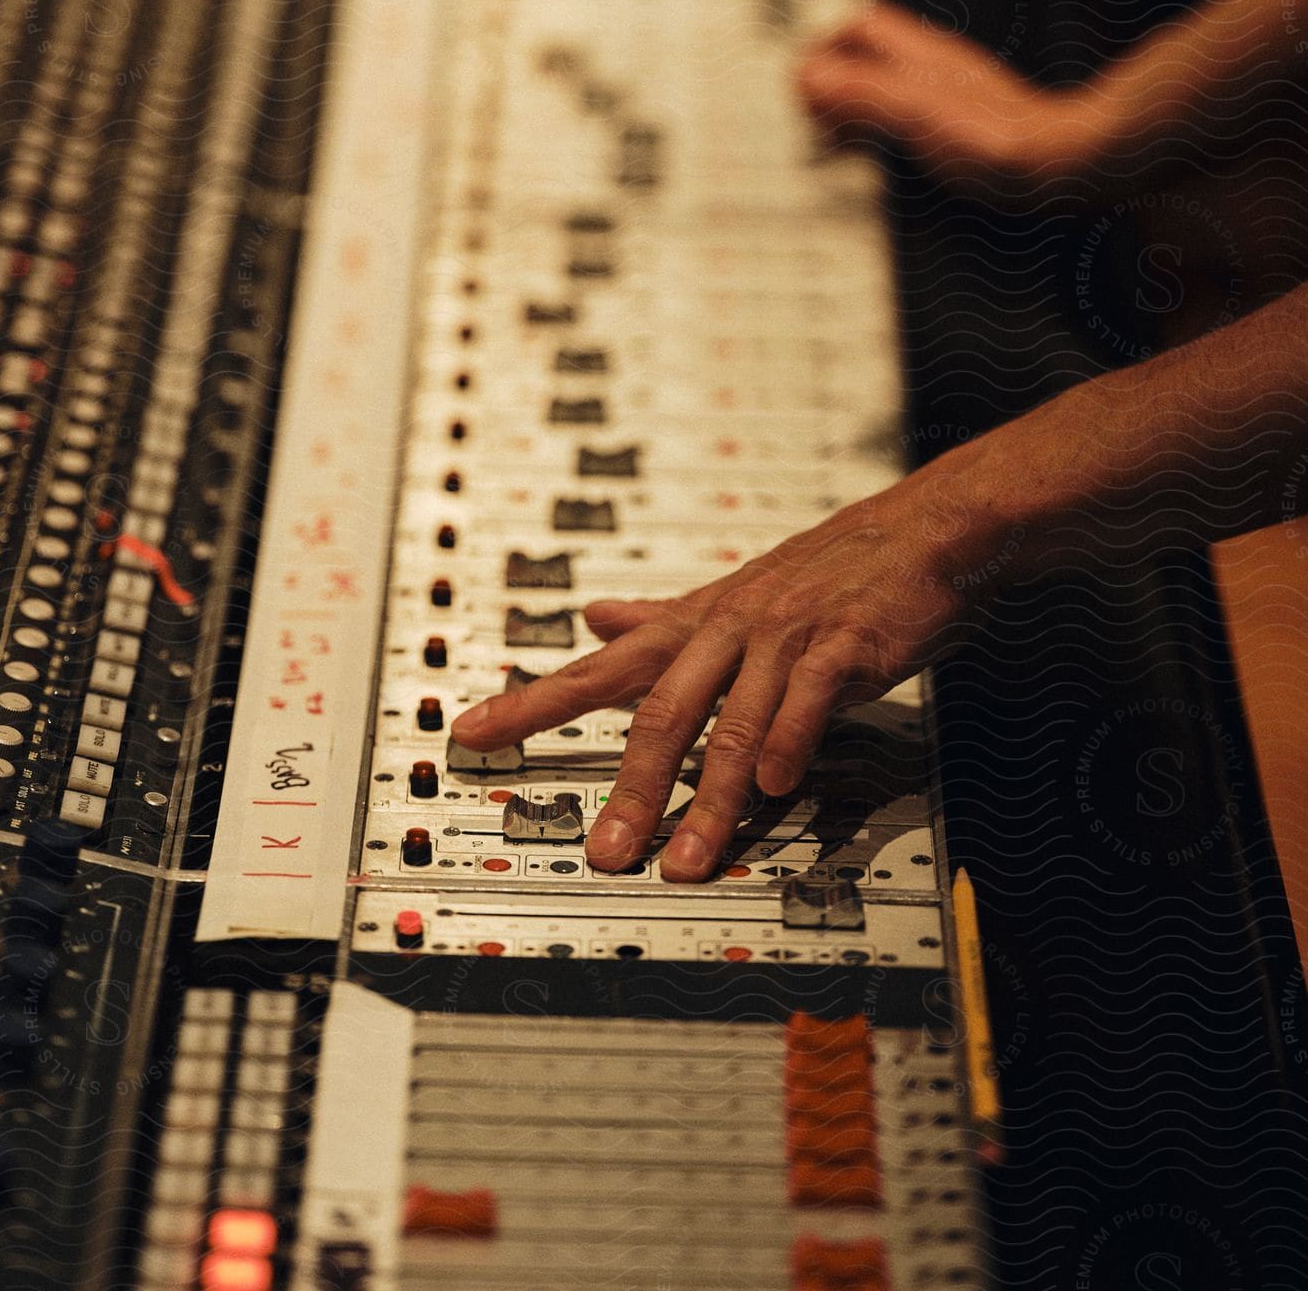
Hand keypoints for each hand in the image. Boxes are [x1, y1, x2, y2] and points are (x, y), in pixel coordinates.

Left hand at [450, 431, 1047, 880]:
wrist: (919, 531)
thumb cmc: (823, 571)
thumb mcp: (730, 594)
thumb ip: (660, 618)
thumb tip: (594, 620)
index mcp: (694, 623)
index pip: (598, 668)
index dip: (530, 701)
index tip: (471, 733)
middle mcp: (729, 628)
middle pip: (663, 711)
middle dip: (631, 788)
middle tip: (606, 852)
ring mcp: (785, 636)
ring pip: (734, 722)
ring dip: (710, 799)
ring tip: (689, 860)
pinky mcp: (844, 646)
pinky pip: (807, 700)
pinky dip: (789, 743)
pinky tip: (778, 787)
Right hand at [798, 0, 1110, 189]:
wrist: (1060, 166)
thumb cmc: (994, 141)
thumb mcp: (914, 113)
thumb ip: (860, 92)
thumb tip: (807, 76)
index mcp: (919, 55)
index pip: (858, 26)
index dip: (823, 50)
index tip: (804, 93)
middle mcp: (935, 66)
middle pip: (870, 52)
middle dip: (835, 76)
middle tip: (815, 117)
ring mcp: (951, 93)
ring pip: (889, 81)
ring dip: (858, 103)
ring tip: (841, 138)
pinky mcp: (965, 124)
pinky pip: (910, 111)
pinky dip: (885, 127)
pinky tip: (886, 156)